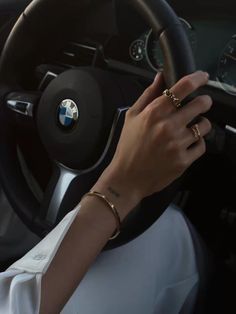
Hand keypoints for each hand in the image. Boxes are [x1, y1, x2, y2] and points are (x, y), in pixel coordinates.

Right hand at [95, 71, 211, 216]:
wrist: (127, 177)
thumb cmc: (128, 146)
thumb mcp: (131, 117)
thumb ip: (148, 95)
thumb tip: (160, 75)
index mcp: (155, 112)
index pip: (184, 87)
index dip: (198, 78)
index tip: (203, 77)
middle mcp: (169, 126)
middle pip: (201, 104)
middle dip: (204, 101)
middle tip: (201, 104)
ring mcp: (178, 144)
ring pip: (205, 126)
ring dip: (201, 124)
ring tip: (192, 128)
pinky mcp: (184, 160)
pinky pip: (201, 146)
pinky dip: (197, 143)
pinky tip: (187, 145)